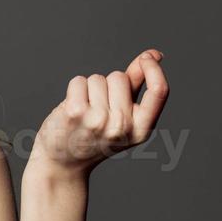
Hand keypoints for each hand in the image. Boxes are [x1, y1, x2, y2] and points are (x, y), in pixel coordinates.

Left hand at [32, 49, 169, 177]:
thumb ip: (138, 85)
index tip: (147, 58)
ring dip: (89, 89)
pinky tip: (72, 109)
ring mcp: (98, 120)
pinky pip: (79, 81)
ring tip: (84, 112)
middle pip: (120, 77)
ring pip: (98, 79)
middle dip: (108, 85)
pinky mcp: (76, 113)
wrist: (62, 165)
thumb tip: (154, 55)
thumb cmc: (93, 137)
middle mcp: (122, 127)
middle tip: (97, 109)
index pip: (160, 91)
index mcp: (141, 130)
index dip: (154, 69)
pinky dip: (74, 89)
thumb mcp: (123, 117)